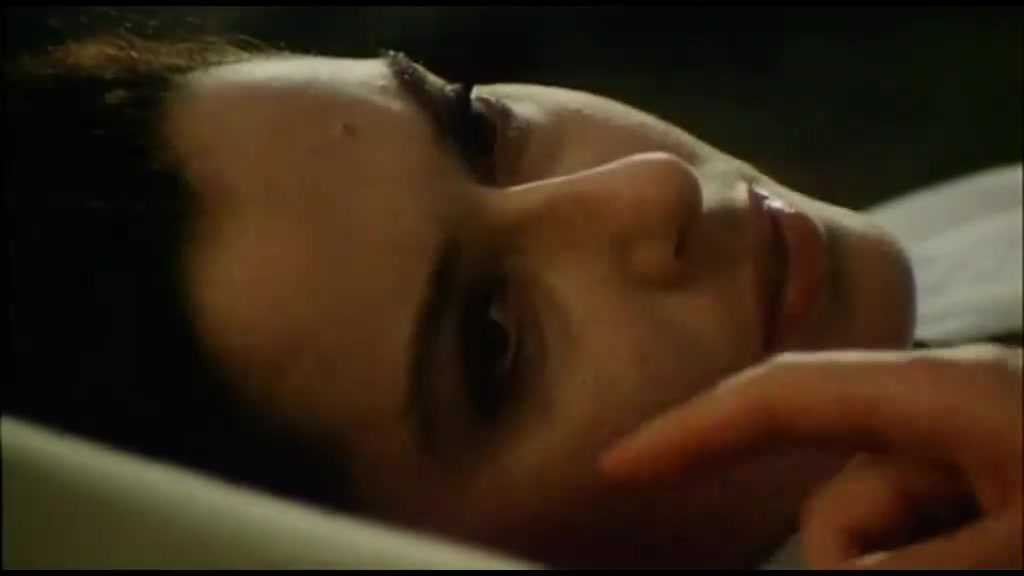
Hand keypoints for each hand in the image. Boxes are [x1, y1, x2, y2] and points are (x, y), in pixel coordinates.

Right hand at [599, 345, 1022, 568]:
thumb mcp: (1021, 547)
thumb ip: (909, 568)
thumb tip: (828, 571)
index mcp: (943, 392)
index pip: (778, 398)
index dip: (688, 428)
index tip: (614, 466)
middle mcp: (941, 407)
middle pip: (835, 492)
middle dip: (844, 558)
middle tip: (939, 574)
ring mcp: (965, 445)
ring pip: (874, 528)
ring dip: (899, 568)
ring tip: (995, 562)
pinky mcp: (986, 480)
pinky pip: (912, 532)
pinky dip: (922, 560)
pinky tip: (987, 556)